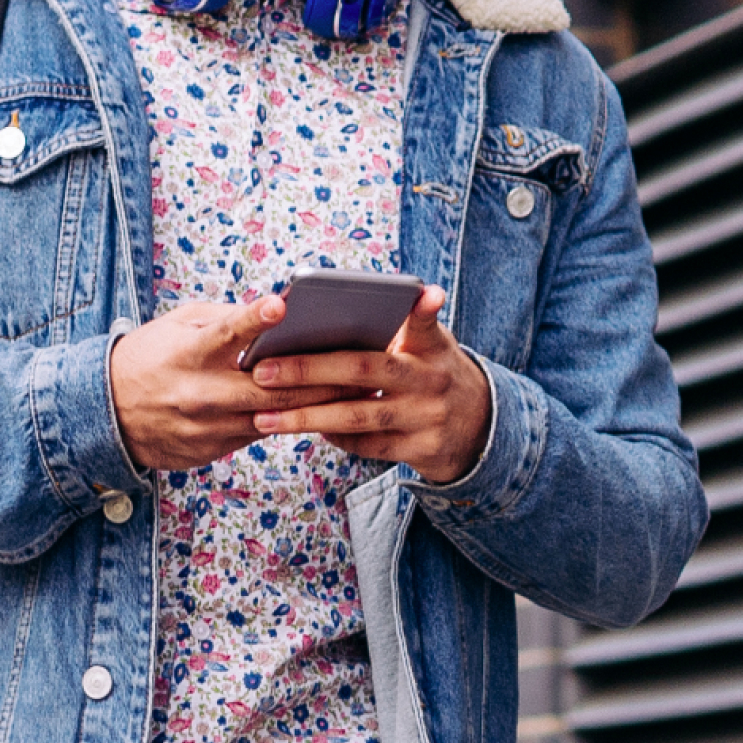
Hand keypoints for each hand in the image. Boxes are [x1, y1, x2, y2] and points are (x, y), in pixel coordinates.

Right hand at [112, 295, 365, 474]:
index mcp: (190, 352)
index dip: (254, 318)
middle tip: (363, 367)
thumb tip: (276, 315)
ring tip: (358, 392)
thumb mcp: (179, 326)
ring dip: (317, 406)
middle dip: (320, 378)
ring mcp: (207, 427)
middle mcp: (200, 392)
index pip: (226, 332)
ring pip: (274, 418)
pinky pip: (258, 435)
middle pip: (271, 388)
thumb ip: (225, 320)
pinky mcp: (211, 450)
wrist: (106, 415)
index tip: (281, 303)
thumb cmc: (149, 358)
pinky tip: (319, 414)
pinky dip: (288, 423)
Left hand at [245, 287, 492, 483]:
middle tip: (263, 371)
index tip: (425, 292)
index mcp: (432, 346)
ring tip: (264, 416)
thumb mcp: (429, 347)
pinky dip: (335, 437)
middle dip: (309, 369)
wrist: (479, 429)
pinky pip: (368, 445)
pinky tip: (307, 429)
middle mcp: (431, 380)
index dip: (423, 308)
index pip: (425, 322)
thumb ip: (395, 330)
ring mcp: (427, 417)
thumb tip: (328, 314)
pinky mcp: (420, 449)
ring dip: (306, 417)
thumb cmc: (432, 375)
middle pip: (364, 370)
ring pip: (358, 415)